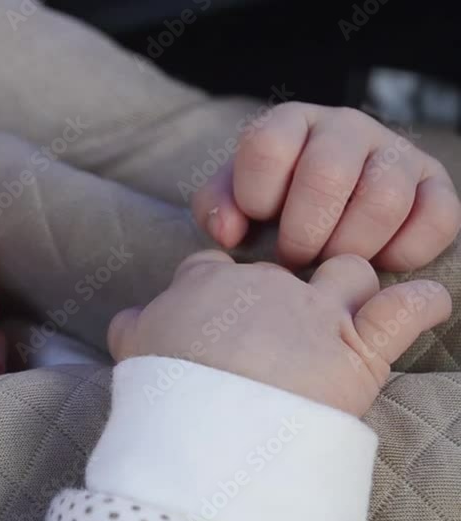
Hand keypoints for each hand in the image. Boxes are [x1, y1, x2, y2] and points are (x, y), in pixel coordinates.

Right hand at [107, 250, 450, 415]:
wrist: (207, 428)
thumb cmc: (165, 391)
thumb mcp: (134, 351)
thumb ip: (134, 328)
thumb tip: (128, 320)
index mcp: (206, 283)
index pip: (215, 264)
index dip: (217, 283)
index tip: (215, 311)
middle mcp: (263, 285)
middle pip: (282, 270)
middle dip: (283, 295)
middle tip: (275, 335)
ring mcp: (314, 312)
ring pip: (348, 271)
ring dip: (352, 286)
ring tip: (348, 312)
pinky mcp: (357, 348)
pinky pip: (405, 310)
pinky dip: (422, 304)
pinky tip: (429, 302)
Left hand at [191, 102, 460, 270]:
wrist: (325, 214)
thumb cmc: (271, 206)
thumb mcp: (232, 200)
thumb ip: (216, 207)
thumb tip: (228, 231)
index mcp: (291, 122)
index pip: (267, 145)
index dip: (256, 196)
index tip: (255, 224)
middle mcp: (346, 127)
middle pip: (328, 175)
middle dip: (304, 231)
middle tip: (294, 258)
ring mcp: (395, 151)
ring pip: (384, 199)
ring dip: (351, 246)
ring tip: (331, 263)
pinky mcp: (434, 184)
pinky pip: (438, 217)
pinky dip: (405, 251)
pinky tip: (378, 263)